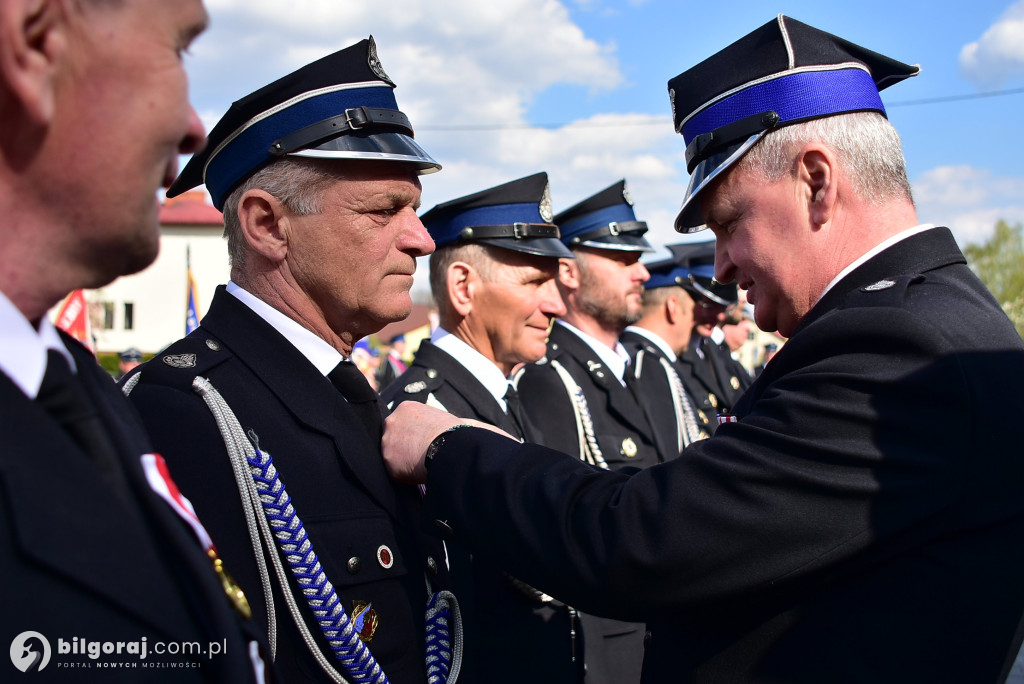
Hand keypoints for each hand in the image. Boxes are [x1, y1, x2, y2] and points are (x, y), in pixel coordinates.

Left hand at [382, 402, 509, 482]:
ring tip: (421, 472)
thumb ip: (465, 427)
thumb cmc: (464, 436)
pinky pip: (392, 471)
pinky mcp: (387, 459)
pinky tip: (417, 478)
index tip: (426, 447)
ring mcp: (387, 440)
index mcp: (409, 407)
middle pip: (394, 437)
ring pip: (391, 454)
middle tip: (421, 461)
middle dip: (405, 448)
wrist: (451, 449)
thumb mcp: (463, 423)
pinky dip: (403, 477)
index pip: (405, 423)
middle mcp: (392, 420)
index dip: (415, 437)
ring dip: (403, 463)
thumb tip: (509, 441)